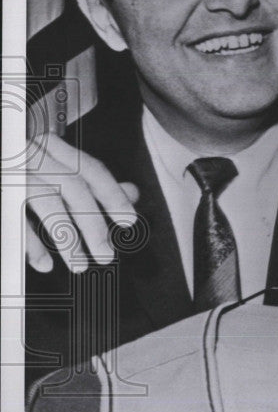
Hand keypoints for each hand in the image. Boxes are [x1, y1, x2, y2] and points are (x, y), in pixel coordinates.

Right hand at [24, 133, 138, 272]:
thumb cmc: (21, 171)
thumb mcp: (56, 169)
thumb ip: (92, 181)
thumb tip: (133, 193)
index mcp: (51, 146)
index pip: (91, 169)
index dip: (113, 195)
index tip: (130, 221)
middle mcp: (31, 154)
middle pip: (73, 188)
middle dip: (94, 224)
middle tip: (106, 255)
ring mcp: (11, 173)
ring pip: (47, 203)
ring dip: (67, 238)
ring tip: (80, 265)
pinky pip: (13, 219)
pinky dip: (30, 244)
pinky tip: (43, 264)